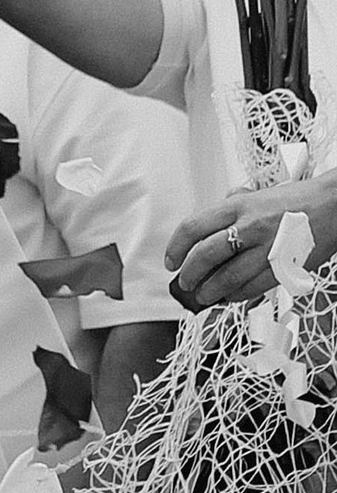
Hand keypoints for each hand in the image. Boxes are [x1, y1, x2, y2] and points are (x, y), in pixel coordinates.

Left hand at [165, 179, 336, 306]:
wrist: (334, 205)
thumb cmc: (298, 201)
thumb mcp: (258, 195)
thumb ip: (233, 207)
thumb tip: (209, 224)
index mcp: (238, 206)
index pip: (193, 228)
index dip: (175, 248)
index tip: (171, 261)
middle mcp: (249, 226)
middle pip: (204, 256)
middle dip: (189, 275)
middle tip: (186, 284)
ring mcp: (266, 248)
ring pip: (226, 278)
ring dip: (210, 292)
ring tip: (205, 296)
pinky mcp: (283, 267)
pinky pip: (252, 288)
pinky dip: (237, 296)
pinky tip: (231, 296)